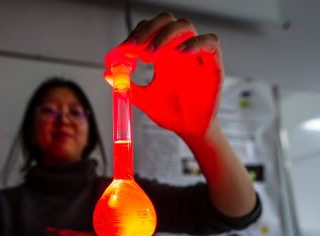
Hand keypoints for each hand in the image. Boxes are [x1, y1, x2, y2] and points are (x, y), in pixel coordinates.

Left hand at [105, 12, 223, 137]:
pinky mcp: (212, 65)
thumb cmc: (171, 113)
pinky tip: (178, 55)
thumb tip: (107, 74)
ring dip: (165, 35)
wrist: (189, 130)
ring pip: (185, 26)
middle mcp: (178, 50)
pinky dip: (194, 43)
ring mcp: (195, 55)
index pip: (149, 30)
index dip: (135, 36)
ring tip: (151, 54)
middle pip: (165, 21)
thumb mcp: (145, 100)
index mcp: (162, 55)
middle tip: (134, 49)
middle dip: (147, 30)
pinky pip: (210, 42)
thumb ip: (128, 86)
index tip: (122, 51)